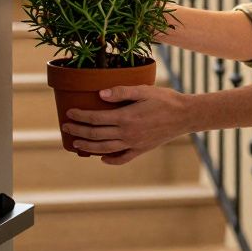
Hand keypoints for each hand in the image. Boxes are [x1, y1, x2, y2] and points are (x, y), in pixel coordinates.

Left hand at [63, 85, 190, 164]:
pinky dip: (111, 160)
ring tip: (76, 144)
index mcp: (126, 117)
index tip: (69, 112)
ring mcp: (134, 144)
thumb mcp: (144, 90)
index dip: (80, 116)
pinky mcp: (142, 149)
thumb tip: (101, 94)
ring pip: (105, 148)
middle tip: (66, 128)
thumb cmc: (165, 99)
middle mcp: (127, 133)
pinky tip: (102, 158)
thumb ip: (121, 92)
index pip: (96, 118)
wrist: (185, 116)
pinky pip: (123, 158)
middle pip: (96, 135)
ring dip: (88, 147)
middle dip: (79, 132)